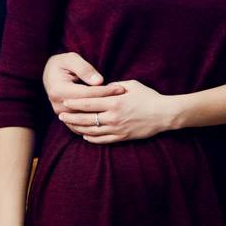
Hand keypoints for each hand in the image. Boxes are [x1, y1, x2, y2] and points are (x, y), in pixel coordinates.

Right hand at [42, 52, 124, 116]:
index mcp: (59, 90)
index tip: (120, 88)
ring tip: (119, 108)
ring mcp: (61, 113)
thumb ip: (85, 69)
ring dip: (102, 115)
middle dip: (107, 103)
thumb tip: (99, 81)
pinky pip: (80, 125)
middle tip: (124, 98)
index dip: (105, 91)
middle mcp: (58, 105)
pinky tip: (108, 118)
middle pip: (87, 108)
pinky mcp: (65, 118)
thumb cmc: (63, 63)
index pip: (87, 94)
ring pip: (84, 119)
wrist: (50, 73)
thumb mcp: (72, 59)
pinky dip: (94, 123)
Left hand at [59, 79, 177, 142]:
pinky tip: (84, 134)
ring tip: (69, 125)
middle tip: (61, 115)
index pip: (88, 103)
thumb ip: (114, 86)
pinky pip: (101, 140)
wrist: (164, 114)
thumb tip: (101, 88)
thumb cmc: (149, 97)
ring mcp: (116, 128)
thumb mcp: (132, 85)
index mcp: (115, 102)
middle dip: (71, 117)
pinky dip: (90, 138)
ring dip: (77, 128)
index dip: (74, 103)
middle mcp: (113, 117)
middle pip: (85, 118)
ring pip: (90, 131)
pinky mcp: (121, 137)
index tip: (65, 102)